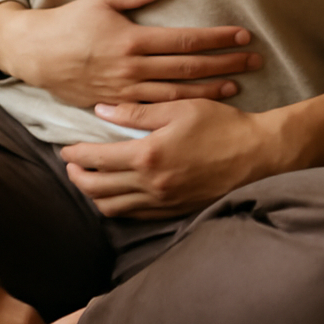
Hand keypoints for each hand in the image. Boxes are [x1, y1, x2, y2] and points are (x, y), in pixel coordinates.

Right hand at [0, 0, 262, 108]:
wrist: (36, 55)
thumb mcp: (101, 0)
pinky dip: (181, 110)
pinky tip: (199, 108)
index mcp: (132, 40)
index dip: (217, 39)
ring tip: (236, 87)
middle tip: (254, 61)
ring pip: (177, 95)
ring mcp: (125, 91)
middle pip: (189, 68)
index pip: (186, 40)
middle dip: (225, 64)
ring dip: (209, 91)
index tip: (242, 36)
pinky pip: (155, 111)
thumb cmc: (69, 22)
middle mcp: (132, 68)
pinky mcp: (116, 105)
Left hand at [60, 90, 323, 218]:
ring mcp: (163, 202)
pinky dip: (119, 207)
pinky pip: (136, 215)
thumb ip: (136, 112)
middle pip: (98, 189)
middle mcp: (151, 184)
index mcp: (148, 155)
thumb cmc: (221, 125)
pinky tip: (117, 194)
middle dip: (78, 177)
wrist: (258, 154)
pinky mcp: (175, 211)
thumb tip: (101, 111)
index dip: (76, 153)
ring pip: (114, 208)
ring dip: (95, 196)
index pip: (97, 159)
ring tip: (88, 181)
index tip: (66, 147)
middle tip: (71, 165)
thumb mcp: (178, 108)